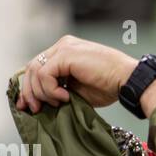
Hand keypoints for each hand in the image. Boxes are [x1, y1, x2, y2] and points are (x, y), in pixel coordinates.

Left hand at [16, 35, 136, 112]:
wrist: (127, 80)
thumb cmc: (109, 86)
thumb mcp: (77, 90)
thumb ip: (58, 90)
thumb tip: (40, 102)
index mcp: (65, 52)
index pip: (37, 67)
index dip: (29, 87)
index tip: (28, 106)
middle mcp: (62, 46)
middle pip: (31, 68)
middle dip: (29, 92)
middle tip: (36, 109)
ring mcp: (63, 48)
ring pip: (35, 71)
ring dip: (42, 92)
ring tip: (58, 103)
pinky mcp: (66, 54)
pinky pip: (45, 74)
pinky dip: (51, 89)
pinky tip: (65, 97)